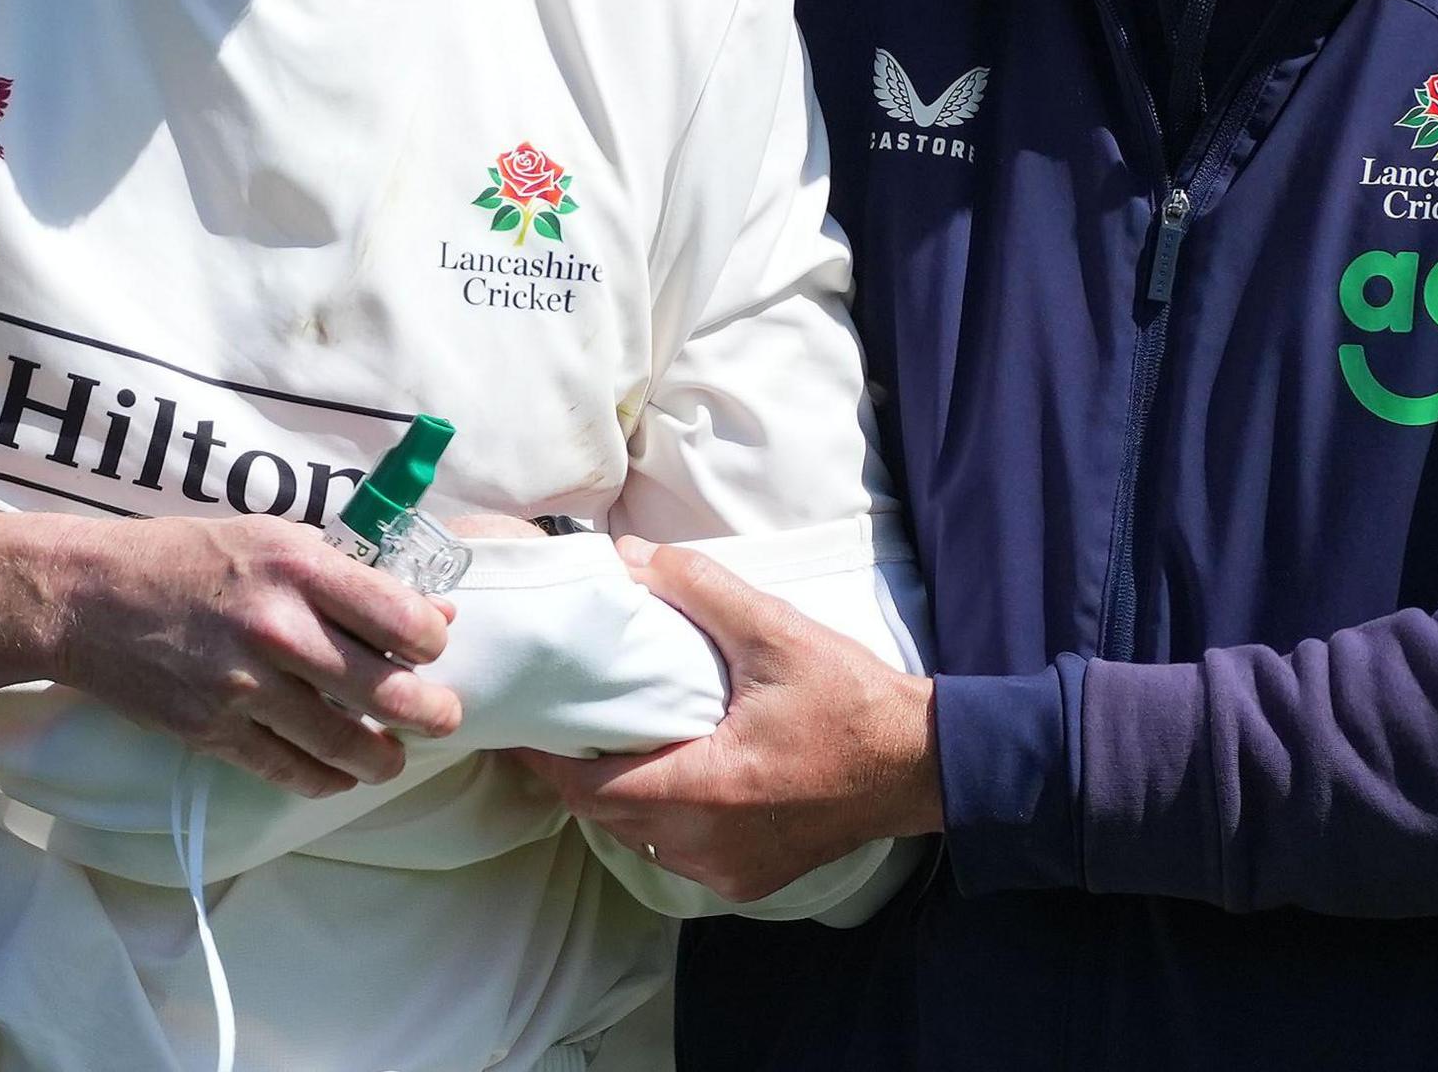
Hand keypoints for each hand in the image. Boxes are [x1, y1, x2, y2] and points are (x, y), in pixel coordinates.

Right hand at [0, 512, 462, 799]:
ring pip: (349, 745)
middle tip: (440, 718)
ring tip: (391, 756)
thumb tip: (428, 614)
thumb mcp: (269, 539)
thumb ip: (346, 575)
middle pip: (392, 693)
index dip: (431, 642)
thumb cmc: (182, 557)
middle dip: (432, 714)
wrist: (85, 598)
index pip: (404, 621)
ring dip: (385, 758)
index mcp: (298, 567)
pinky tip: (337, 770)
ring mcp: (247, 687)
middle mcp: (280, 628)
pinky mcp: (216, 731)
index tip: (427, 648)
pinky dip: (327, 778)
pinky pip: (293, 771)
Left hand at [508, 539, 939, 901]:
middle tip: (547, 727)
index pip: (594, 790)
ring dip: (612, 799)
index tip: (515, 728)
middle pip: (607, 818)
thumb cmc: (851, 701)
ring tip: (592, 745)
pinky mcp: (749, 880)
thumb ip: (700, 590)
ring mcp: (730, 872)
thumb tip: (627, 557)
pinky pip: (676, 853)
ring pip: (639, 839)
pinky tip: (654, 776)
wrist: (922, 765)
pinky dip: (654, 819)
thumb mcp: (776, 633)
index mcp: (711, 791)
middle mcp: (712, 846)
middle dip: (572, 775)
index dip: (546, 761)